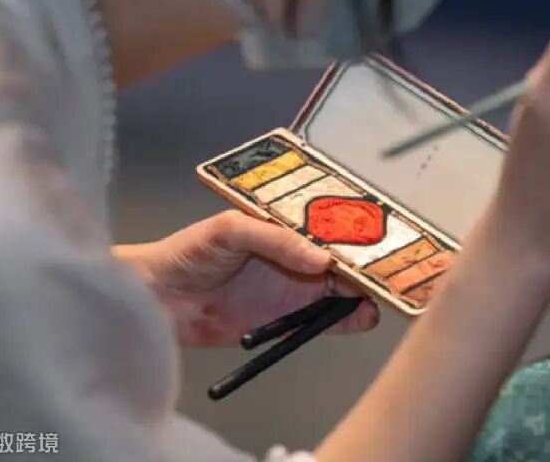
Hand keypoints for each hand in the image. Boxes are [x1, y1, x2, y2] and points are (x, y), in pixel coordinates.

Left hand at [115, 210, 378, 346]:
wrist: (157, 297)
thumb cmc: (188, 251)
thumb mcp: (231, 229)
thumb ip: (277, 240)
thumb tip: (321, 259)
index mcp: (286, 228)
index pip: (331, 228)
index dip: (356, 232)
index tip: (381, 238)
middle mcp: (296, 257)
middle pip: (345, 259)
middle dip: (369, 263)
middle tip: (392, 269)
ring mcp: (294, 289)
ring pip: (343, 290)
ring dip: (364, 293)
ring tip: (380, 294)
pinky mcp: (288, 320)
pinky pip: (326, 322)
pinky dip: (348, 321)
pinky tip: (362, 316)